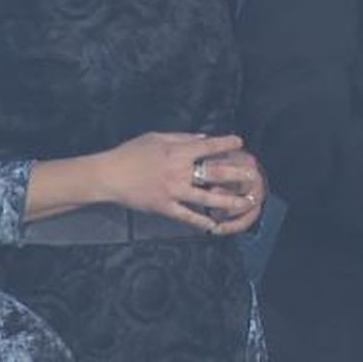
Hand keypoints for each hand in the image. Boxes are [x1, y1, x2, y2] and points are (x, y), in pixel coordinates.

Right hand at [90, 133, 255, 232]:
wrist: (110, 175)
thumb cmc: (131, 153)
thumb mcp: (155, 137)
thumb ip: (181, 138)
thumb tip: (203, 138)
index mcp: (177, 151)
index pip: (208, 146)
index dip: (225, 144)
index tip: (240, 143)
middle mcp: (179, 171)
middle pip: (214, 173)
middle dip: (236, 174)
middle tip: (253, 176)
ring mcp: (173, 191)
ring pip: (207, 198)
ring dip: (229, 200)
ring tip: (245, 202)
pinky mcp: (165, 208)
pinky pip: (187, 216)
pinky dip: (203, 221)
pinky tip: (216, 225)